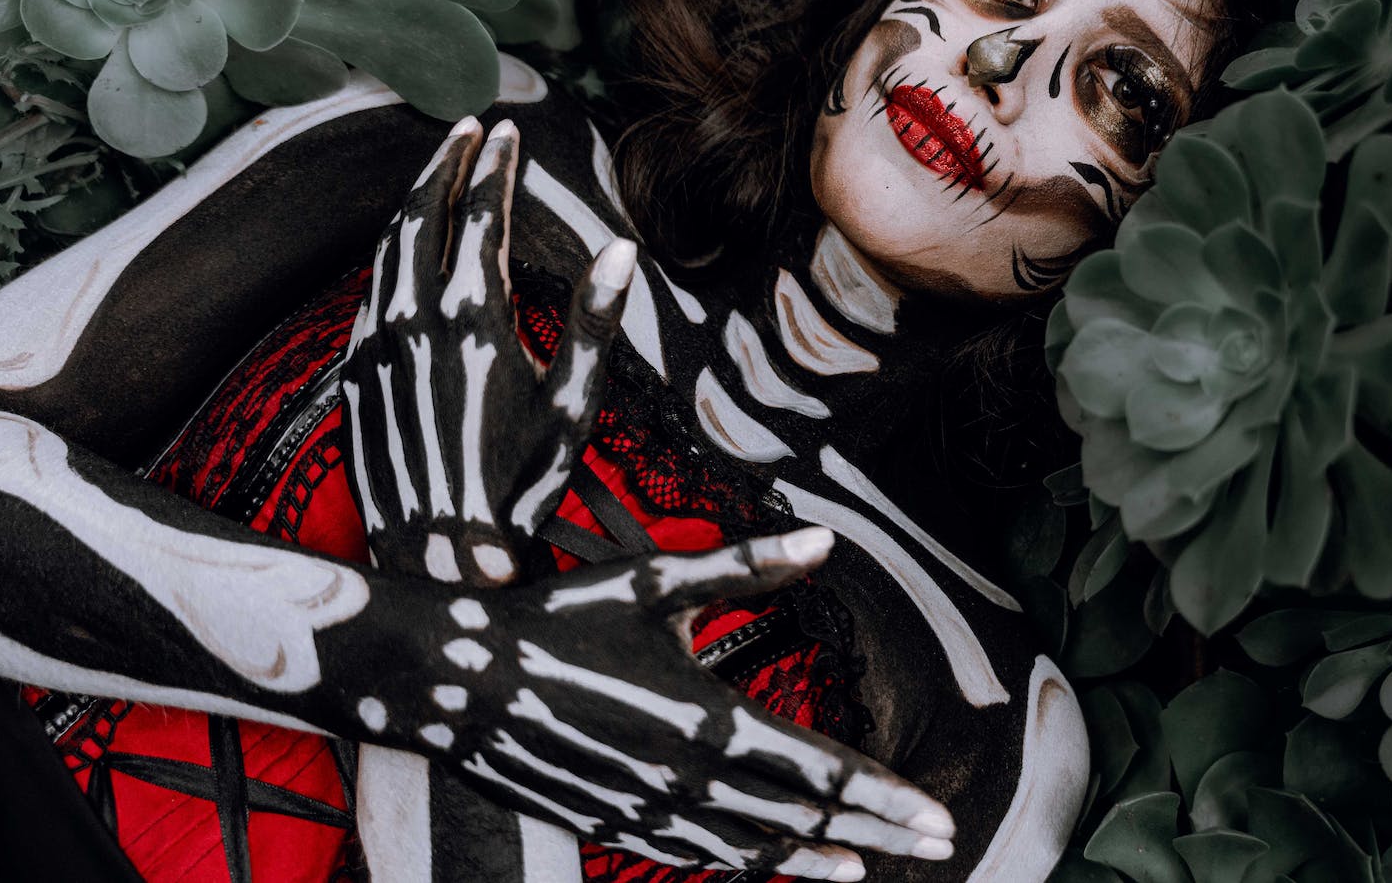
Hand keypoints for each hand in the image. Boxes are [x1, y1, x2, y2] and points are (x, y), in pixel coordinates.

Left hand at [339, 116, 632, 584]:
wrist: (438, 557)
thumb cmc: (518, 488)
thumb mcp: (573, 407)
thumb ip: (594, 324)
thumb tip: (621, 250)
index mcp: (473, 322)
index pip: (480, 218)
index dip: (495, 169)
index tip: (508, 132)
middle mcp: (414, 322)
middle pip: (422, 216)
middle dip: (446, 164)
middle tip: (469, 128)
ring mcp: (376, 346)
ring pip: (387, 248)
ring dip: (413, 200)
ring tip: (436, 169)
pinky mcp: (356, 374)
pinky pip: (368, 291)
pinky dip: (389, 251)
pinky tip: (403, 249)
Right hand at [378, 527, 954, 879]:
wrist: (453, 679)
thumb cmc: (557, 620)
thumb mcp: (656, 584)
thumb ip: (746, 568)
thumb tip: (824, 541)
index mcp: (710, 718)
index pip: (823, 771)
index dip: (886, 796)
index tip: (938, 815)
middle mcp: (689, 779)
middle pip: (804, 819)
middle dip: (877, 832)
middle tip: (937, 845)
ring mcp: (651, 813)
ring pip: (755, 850)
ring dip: (817, 859)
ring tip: (866, 866)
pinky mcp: (616, 825)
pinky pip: (699, 857)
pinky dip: (749, 864)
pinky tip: (773, 861)